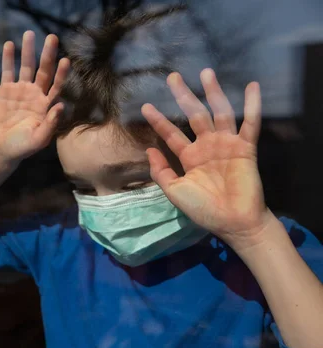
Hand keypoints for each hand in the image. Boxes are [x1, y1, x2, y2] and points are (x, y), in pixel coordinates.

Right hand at [0, 31, 68, 163]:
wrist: (0, 149)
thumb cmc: (22, 147)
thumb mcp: (38, 139)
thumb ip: (50, 124)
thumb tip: (61, 105)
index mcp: (46, 106)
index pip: (57, 86)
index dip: (61, 74)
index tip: (65, 61)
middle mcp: (36, 95)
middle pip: (43, 71)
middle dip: (48, 55)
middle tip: (52, 38)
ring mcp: (20, 91)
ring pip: (26, 67)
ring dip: (28, 51)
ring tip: (29, 34)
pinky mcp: (5, 90)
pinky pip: (7, 71)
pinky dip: (8, 59)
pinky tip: (10, 45)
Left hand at [141, 69, 273, 245]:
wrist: (232, 222)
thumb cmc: (203, 209)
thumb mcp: (174, 191)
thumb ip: (161, 171)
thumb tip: (149, 150)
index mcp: (190, 157)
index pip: (171, 134)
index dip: (159, 121)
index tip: (146, 106)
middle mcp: (207, 146)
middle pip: (194, 115)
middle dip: (184, 96)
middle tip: (172, 77)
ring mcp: (227, 145)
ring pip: (219, 113)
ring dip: (213, 92)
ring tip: (206, 72)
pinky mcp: (245, 148)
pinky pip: (250, 124)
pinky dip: (252, 105)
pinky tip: (252, 87)